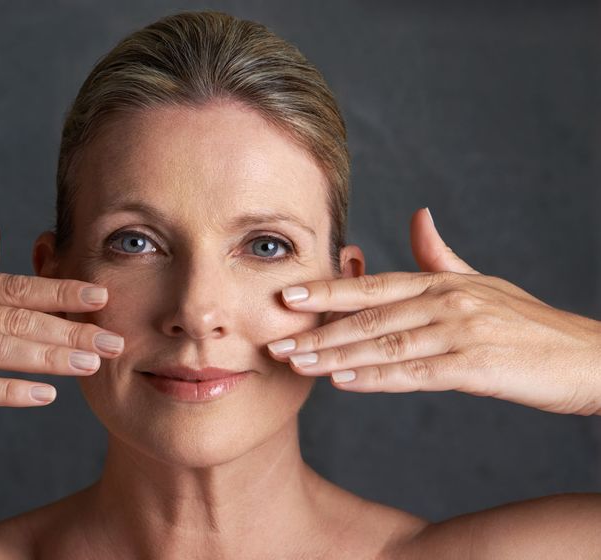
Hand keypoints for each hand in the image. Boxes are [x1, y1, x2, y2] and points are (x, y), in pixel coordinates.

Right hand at [0, 217, 123, 438]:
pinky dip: (10, 391)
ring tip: (91, 365)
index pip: (14, 284)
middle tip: (114, 339)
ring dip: (51, 356)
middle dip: (71, 328)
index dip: (61, 290)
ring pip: (1, 347)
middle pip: (17, 315)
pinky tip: (46, 397)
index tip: (103, 296)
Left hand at [266, 208, 600, 415]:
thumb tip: (418, 215)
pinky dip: (376, 377)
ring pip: (384, 343)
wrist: (587, 356)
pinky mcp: (476, 365)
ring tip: (297, 362)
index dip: (326, 290)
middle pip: (368, 316)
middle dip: (317, 329)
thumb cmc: (528, 323)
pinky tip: (344, 381)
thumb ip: (441, 256)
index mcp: (440, 282)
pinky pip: (415, 373)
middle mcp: (445, 301)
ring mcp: (460, 331)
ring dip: (335, 355)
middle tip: (275, 339)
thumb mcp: (482, 282)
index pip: (372, 285)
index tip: (285, 295)